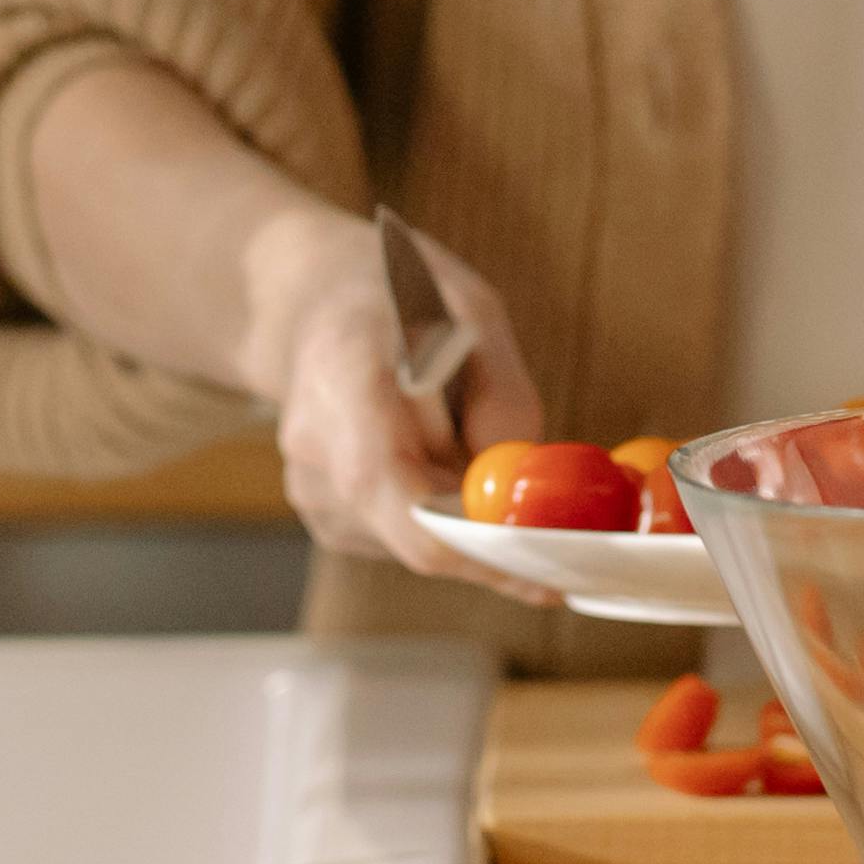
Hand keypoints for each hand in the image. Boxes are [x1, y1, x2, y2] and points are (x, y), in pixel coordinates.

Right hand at [235, 204, 557, 598]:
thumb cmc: (398, 296)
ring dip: (466, 509)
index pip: (391, 489)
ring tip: (459, 429)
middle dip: (492, 526)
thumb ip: (499, 394)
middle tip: (551, 501)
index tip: (546, 566)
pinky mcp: (328, 518)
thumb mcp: (470, 310)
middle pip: (414, 532)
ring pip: (419, 539)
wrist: (316, 304)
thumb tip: (515, 483)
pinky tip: (432, 450)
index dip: (469, 541)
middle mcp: (313, 447)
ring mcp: (312, 490)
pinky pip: (407, 537)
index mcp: (342, 378)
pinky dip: (441, 509)